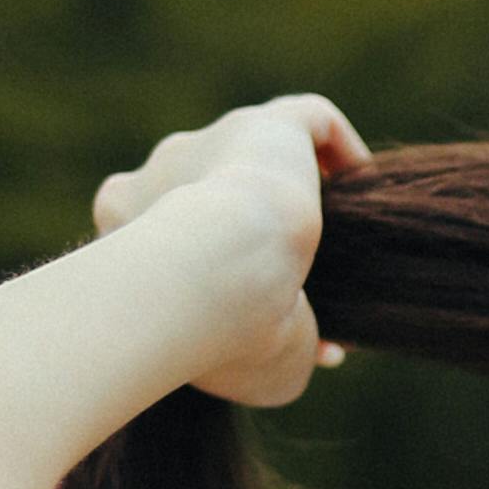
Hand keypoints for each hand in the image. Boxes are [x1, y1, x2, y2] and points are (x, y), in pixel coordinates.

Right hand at [91, 95, 371, 405]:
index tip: (265, 315)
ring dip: (290, 190)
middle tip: (302, 279)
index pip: (165, 234)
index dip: (217, 273)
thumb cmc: (222, 332)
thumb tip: (322, 349)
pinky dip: (336, 148)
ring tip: (336, 233)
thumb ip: (278, 352)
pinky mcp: (268, 124)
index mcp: (126, 226)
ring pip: (255, 155)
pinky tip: (361, 184)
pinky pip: (309, 120)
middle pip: (210, 194)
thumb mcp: (247, 368)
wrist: (223, 268)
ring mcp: (212, 142)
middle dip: (252, 234)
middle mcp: (160, 175)